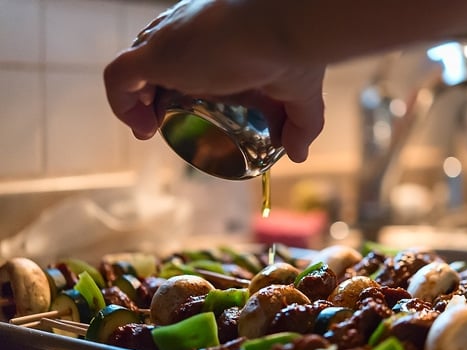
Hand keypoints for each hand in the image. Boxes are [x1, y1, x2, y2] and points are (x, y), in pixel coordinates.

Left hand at [103, 0, 325, 161]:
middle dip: (159, 86)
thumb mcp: (300, 94)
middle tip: (168, 118)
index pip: (189, 48)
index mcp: (217, 30)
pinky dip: (122, 105)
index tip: (190, 106)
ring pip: (136, 66)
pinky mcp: (154, 55)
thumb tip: (299, 155)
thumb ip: (301, 124)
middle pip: (159, 55)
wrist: (281, 29)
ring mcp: (168, 41)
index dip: (182, 76)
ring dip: (140, 98)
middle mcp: (187, 29)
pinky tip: (143, 128)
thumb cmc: (292, 51)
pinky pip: (118, 79)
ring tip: (150, 127)